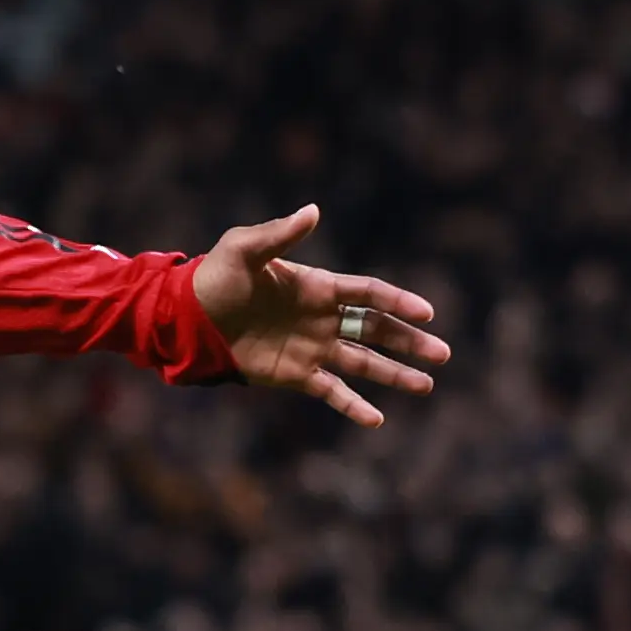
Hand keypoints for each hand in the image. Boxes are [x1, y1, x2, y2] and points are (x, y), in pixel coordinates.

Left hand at [192, 205, 448, 426]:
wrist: (188, 317)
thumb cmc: (215, 277)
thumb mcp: (243, 249)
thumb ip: (279, 235)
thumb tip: (313, 210)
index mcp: (319, 287)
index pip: (368, 294)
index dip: (398, 302)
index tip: (426, 313)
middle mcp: (323, 318)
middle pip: (377, 330)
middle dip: (410, 342)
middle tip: (442, 354)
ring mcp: (312, 348)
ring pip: (363, 363)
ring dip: (394, 374)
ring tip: (426, 386)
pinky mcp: (295, 374)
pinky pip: (331, 391)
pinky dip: (353, 406)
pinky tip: (376, 420)